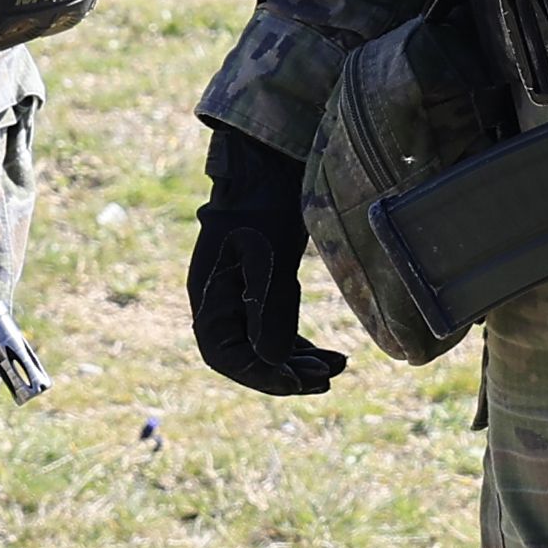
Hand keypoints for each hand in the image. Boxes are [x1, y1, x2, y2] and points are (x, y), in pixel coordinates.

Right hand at [186, 125, 342, 396]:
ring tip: (338, 367)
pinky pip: (277, 331)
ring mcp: (240, 297)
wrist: (268, 166)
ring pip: (266, 348)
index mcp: (209, 297)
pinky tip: (332, 354)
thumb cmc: (265, 204)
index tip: (299, 382)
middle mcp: (219, 303)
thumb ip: (269, 309)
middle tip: (327, 378)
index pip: (227, 357)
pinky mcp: (261, 289)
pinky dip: (302, 346)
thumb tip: (275, 362)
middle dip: (287, 373)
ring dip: (299, 362)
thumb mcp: (268, 256)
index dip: (262, 375)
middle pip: (248, 358)